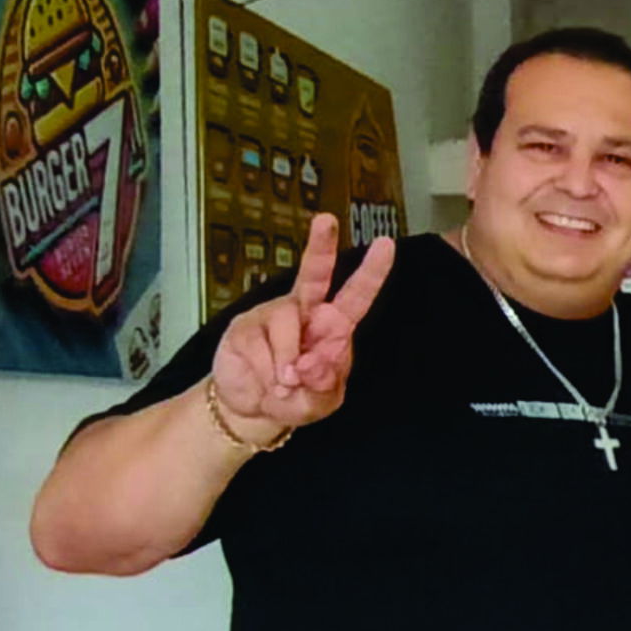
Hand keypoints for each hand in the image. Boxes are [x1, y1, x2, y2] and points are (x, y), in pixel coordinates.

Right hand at [208, 214, 394, 439]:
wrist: (253, 410)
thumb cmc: (297, 397)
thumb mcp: (321, 401)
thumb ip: (324, 384)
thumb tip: (308, 363)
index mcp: (334, 324)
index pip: (357, 295)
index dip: (372, 271)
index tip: (385, 244)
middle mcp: (304, 311)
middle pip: (314, 273)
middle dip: (321, 246)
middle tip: (326, 221)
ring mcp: (273, 315)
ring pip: (285, 325)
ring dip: (286, 363)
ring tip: (284, 385)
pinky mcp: (245, 326)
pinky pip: (258, 346)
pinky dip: (264, 372)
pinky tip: (265, 381)